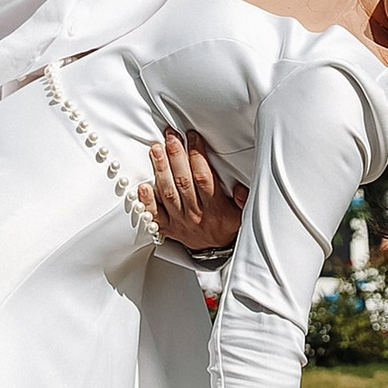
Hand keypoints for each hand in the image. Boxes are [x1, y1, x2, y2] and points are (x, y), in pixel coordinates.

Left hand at [138, 131, 246, 253]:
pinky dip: (147, 201)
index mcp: (215, 209)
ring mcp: (180, 221)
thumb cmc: (228, 225)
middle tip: (171, 137)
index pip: (204, 178)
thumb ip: (244, 200)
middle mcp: (196, 214)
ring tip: (156, 150)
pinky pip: (155, 215)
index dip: (197, 155)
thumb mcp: (243, 214)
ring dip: (161, 170)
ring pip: (168, 193)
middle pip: (183, 181)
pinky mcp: (168, 227)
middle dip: (175, 156)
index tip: (192, 137)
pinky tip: (143, 186)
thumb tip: (241, 188)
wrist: (216, 250)